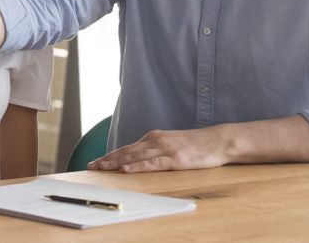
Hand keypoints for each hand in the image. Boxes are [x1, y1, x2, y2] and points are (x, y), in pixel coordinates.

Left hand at [87, 126, 229, 172]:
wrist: (217, 140)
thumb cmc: (195, 144)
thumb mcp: (170, 144)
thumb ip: (154, 150)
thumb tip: (138, 159)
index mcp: (152, 138)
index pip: (126, 148)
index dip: (110, 155)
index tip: (96, 162)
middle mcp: (155, 141)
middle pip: (126, 152)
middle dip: (107, 159)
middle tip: (90, 166)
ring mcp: (164, 149)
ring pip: (134, 157)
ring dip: (115, 163)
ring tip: (101, 168)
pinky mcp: (175, 159)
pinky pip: (152, 164)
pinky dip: (136, 167)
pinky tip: (125, 170)